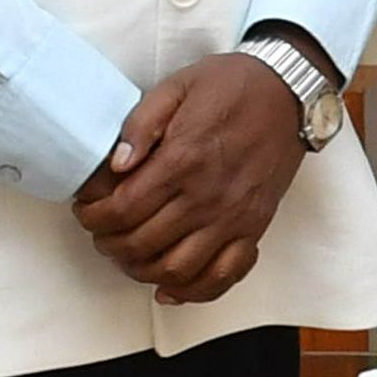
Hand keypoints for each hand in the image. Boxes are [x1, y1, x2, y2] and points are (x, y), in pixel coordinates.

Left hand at [71, 55, 303, 302]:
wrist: (290, 91)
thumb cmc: (232, 85)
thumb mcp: (178, 86)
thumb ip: (142, 123)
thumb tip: (116, 164)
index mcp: (183, 159)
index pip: (123, 209)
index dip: (93, 217)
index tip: (86, 211)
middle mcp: (207, 196)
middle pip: (142, 244)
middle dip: (109, 244)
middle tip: (102, 232)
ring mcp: (233, 217)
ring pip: (176, 270)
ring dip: (142, 270)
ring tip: (130, 255)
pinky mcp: (254, 228)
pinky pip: (222, 276)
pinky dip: (193, 291)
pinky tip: (171, 286)